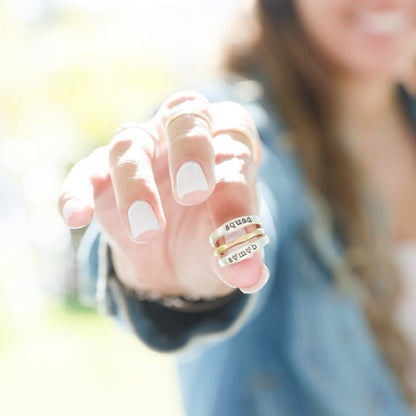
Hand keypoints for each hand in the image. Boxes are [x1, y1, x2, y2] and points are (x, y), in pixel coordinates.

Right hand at [58, 91, 268, 297]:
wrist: (177, 255)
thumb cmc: (211, 236)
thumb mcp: (230, 245)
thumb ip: (240, 253)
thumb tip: (252, 277)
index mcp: (224, 144)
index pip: (233, 142)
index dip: (233, 178)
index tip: (232, 227)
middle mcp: (182, 136)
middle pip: (185, 116)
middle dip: (190, 150)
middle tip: (192, 193)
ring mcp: (141, 151)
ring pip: (131, 146)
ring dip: (137, 186)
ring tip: (146, 230)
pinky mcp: (102, 175)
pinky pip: (86, 174)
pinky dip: (78, 191)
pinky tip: (77, 216)